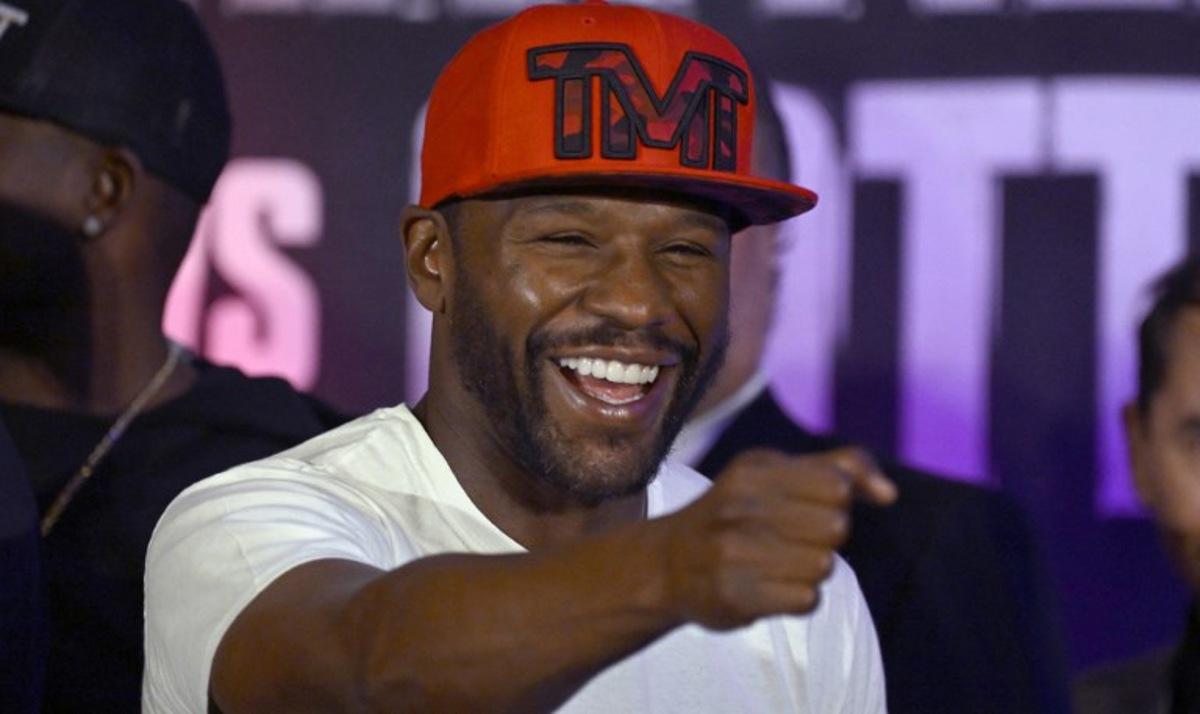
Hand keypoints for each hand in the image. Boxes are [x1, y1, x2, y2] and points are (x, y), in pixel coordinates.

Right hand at [661, 447, 896, 629]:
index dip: (834, 502)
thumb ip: (839, 468)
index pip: (838, 487)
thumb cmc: (736, 514)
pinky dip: (796, 598)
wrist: (668, 564)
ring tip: (775, 564)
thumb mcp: (775, 474)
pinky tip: (769, 587)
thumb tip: (891, 494)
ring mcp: (733, 552)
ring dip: (809, 570)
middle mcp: (740, 506)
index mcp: (754, 470)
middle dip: (822, 538)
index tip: (804, 507)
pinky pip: (807, 600)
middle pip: (836, 528)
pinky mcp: (734, 595)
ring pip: (824, 566)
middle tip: (786, 540)